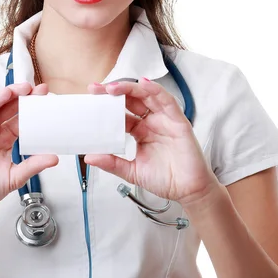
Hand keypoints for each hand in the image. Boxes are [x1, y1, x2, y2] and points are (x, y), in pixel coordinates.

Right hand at [0, 82, 58, 218]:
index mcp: (4, 140)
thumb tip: (55, 158)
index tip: (48, 100)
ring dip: (10, 94)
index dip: (34, 109)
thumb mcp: (15, 177)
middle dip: (25, 97)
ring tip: (25, 87)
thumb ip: (33, 165)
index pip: (21, 119)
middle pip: (10, 109)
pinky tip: (4, 95)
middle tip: (41, 89)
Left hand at [85, 77, 219, 207]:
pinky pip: (167, 102)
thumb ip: (112, 163)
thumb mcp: (132, 171)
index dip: (106, 105)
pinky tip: (144, 85)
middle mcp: (151, 122)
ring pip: (147, 96)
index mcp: (140, 131)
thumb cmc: (165, 179)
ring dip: (130, 88)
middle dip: (114, 92)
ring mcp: (165, 120)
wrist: (188, 192)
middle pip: (131, 100)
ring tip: (113, 88)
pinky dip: (155, 91)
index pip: (121, 113)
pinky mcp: (178, 121)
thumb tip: (89, 157)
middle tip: (96, 89)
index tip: (90, 100)